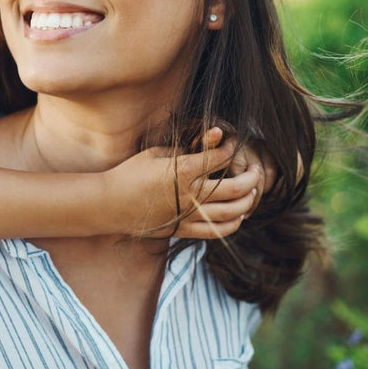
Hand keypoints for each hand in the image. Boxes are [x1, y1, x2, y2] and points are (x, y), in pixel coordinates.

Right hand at [106, 127, 262, 238]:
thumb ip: (186, 149)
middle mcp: (191, 195)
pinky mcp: (184, 229)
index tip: (232, 144)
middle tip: (257, 170)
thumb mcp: (156, 153)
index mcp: (183, 171)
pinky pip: (217, 231)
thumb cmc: (130, 173)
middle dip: (252, 177)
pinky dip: (234, 223)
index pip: (220, 158)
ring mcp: (189, 215)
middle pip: (236, 188)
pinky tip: (239, 215)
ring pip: (233, 212)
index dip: (231, 149)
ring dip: (249, 201)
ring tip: (252, 192)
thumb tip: (211, 138)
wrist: (110, 203)